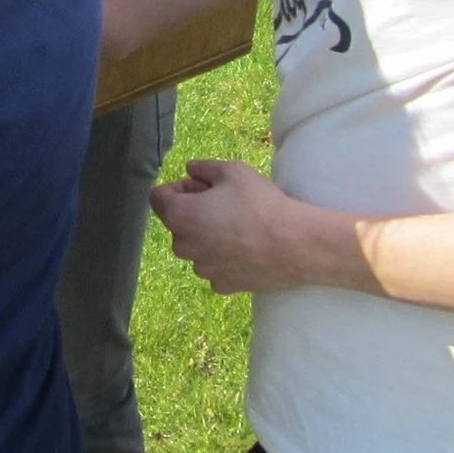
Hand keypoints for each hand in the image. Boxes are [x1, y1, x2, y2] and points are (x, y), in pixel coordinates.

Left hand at [150, 157, 333, 296]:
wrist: (295, 245)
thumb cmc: (261, 204)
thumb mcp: (232, 170)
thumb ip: (203, 167)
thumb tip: (190, 169)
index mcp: (178, 216)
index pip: (158, 197)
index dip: (179, 187)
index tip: (202, 186)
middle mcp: (183, 246)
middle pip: (177, 224)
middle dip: (194, 212)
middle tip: (224, 204)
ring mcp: (202, 269)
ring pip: (197, 247)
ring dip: (208, 236)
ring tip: (239, 227)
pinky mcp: (222, 285)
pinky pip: (215, 267)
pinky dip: (224, 258)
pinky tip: (247, 248)